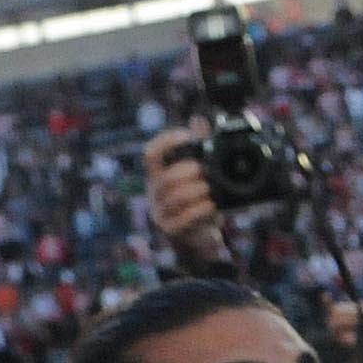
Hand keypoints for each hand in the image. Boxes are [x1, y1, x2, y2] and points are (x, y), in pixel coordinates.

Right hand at [144, 121, 231, 264]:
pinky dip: (200, 210)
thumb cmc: (198, 203)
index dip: (166, 142)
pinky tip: (212, 206)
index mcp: (159, 175)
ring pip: (174, 198)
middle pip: (165, 177)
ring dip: (196, 191)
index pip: (151, 154)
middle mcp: (155, 193)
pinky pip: (184, 218)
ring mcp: (161, 213)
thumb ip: (199, 149)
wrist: (200, 241)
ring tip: (211, 190)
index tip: (187, 136)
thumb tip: (199, 120)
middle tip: (206, 171)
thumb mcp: (200, 176)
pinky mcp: (172, 231)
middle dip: (188, 171)